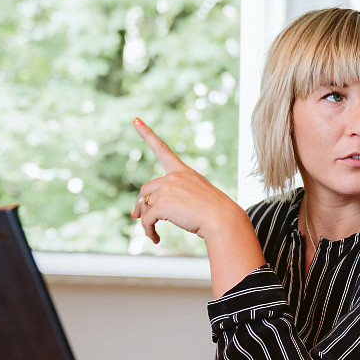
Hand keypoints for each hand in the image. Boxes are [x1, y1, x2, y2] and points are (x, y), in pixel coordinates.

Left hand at [131, 118, 245, 244]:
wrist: (223, 220)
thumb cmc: (215, 213)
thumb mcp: (196, 199)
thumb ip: (175, 199)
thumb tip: (150, 211)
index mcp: (184, 172)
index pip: (163, 149)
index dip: (147, 134)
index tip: (136, 120)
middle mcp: (174, 177)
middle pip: (146, 189)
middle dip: (141, 204)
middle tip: (137, 216)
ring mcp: (168, 188)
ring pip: (145, 204)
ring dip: (144, 220)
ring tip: (152, 233)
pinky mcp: (162, 203)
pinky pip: (147, 219)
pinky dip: (147, 230)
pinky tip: (155, 239)